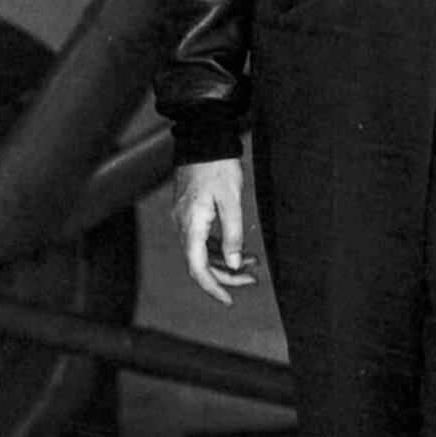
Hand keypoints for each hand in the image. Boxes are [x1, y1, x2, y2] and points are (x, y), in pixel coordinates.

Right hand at [171, 157, 258, 304]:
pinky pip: (202, 237)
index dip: (213, 287)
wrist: (203, 136)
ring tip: (252, 262)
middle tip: (252, 278)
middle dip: (227, 274)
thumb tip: (233, 264)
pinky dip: (219, 245)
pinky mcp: (190, 209)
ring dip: (225, 259)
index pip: (198, 268)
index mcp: (191, 225)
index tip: (229, 300)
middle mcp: (183, 224)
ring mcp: (185, 217)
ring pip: (202, 250)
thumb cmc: (218, 164)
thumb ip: (233, 234)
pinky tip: (237, 246)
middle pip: (201, 262)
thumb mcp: (232, 200)